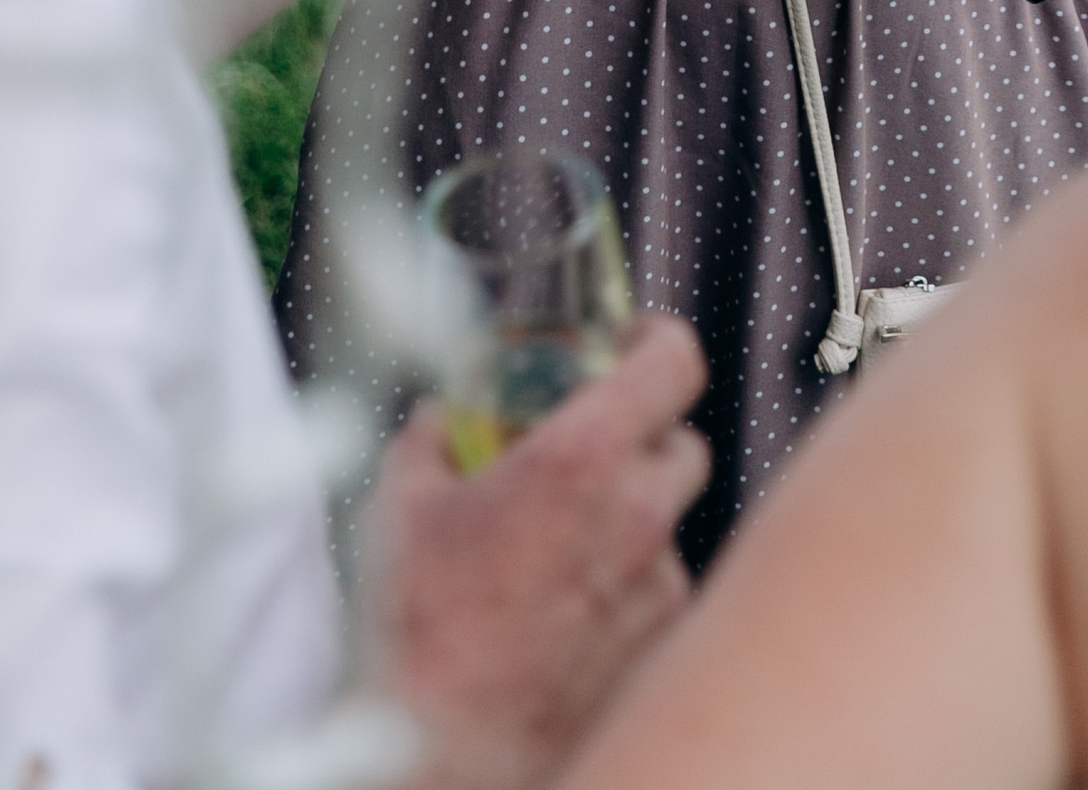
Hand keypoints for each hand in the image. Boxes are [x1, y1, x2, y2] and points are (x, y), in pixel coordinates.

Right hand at [365, 317, 708, 789]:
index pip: (675, 360)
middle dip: (646, 436)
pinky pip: (661, 587)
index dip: (657, 339)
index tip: (629, 343)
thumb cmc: (422, 633)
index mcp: (583, 458)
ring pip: (672, 520)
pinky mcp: (660, 644)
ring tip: (566, 544)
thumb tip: (437, 413)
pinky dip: (629, 583)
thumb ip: (429, 438)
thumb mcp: (403, 508)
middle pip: (685, 442)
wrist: (448, 752)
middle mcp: (638, 514)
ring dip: (634, 516)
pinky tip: (572, 605)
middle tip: (595, 448)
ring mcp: (658, 584)